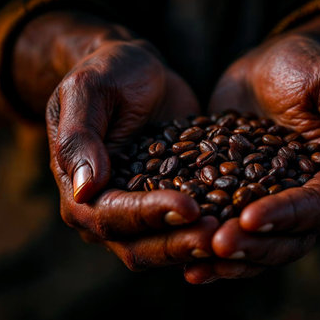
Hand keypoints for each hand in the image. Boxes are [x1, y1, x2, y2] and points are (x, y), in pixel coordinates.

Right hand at [46, 39, 218, 270]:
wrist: (140, 72)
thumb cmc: (111, 73)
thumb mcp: (89, 90)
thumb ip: (80, 137)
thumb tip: (85, 191)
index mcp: (79, 190)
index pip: (110, 216)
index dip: (149, 216)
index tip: (189, 207)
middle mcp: (107, 211)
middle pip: (139, 246)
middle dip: (179, 243)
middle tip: (219, 234)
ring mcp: (140, 213)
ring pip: (165, 247)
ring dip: (197, 246)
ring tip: (235, 232)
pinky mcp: (169, 204)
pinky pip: (187, 230)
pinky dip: (210, 232)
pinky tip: (240, 225)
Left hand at [185, 24, 319, 282]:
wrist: (267, 67)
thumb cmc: (304, 66)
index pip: (317, 207)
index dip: (287, 216)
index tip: (251, 218)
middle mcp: (305, 201)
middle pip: (286, 239)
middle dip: (253, 245)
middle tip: (217, 244)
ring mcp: (270, 203)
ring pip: (257, 244)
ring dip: (230, 259)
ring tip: (196, 263)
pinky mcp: (239, 198)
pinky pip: (229, 230)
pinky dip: (210, 247)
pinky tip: (185, 263)